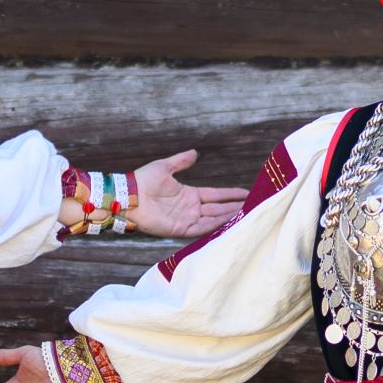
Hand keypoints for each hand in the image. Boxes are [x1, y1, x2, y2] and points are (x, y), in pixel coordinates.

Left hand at [129, 150, 248, 241]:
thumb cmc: (143, 180)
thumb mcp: (165, 166)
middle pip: (218, 208)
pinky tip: (227, 222)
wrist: (129, 196)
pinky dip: (214, 226)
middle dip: (235, 207)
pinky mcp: (180, 229)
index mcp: (189, 194)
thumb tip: (195, 153)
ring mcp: (186, 219)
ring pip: (213, 219)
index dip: (230, 194)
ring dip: (228, 217)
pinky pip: (201, 228)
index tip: (246, 192)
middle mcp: (191, 208)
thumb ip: (181, 161)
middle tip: (253, 206)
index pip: (215, 195)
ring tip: (245, 214)